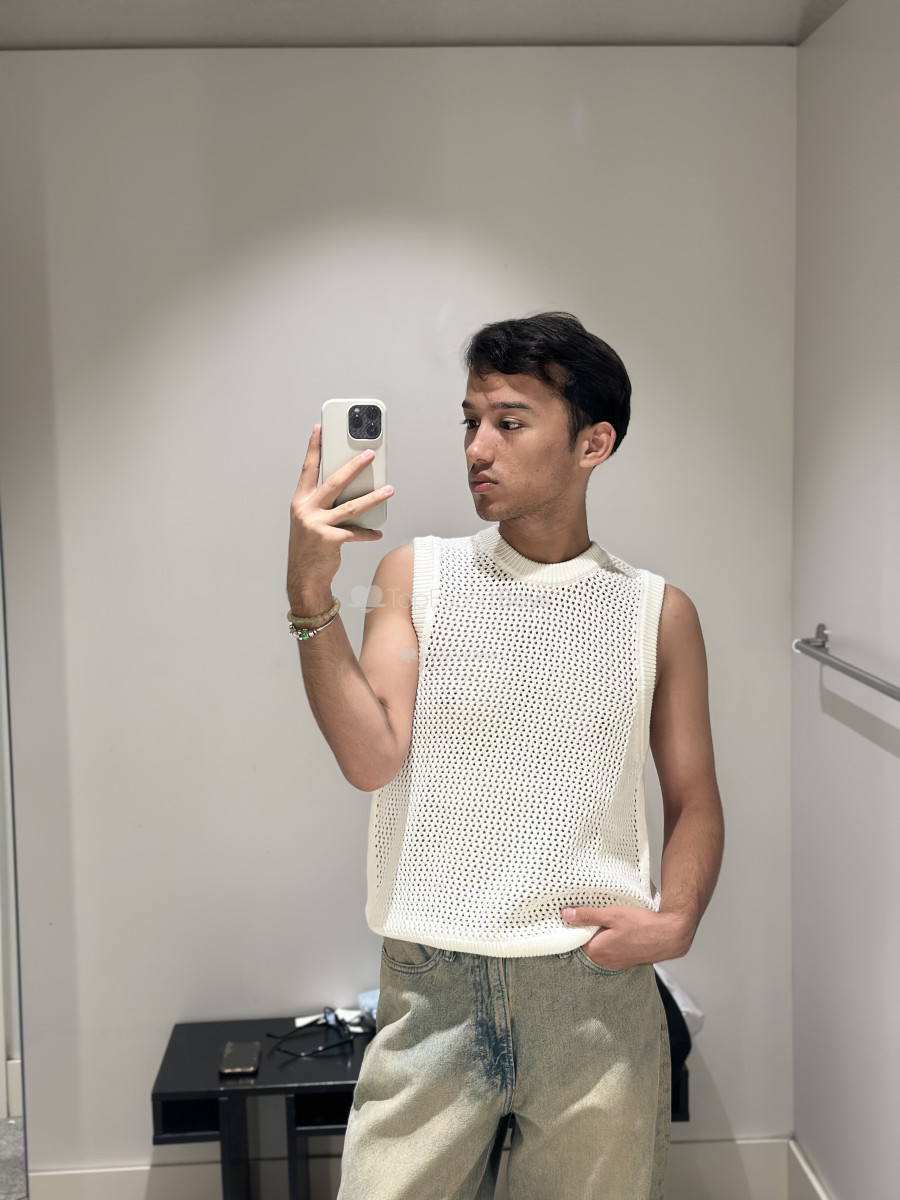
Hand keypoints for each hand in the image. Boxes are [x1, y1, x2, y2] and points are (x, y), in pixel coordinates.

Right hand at [287, 424, 393, 611]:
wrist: (304, 578)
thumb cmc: (309, 548)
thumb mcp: (310, 521)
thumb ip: (325, 504)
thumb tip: (353, 491)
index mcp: (300, 501)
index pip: (308, 468)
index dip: (313, 448)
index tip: (319, 429)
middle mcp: (306, 510)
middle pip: (334, 482)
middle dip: (354, 467)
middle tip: (370, 455)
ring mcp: (317, 524)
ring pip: (350, 506)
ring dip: (372, 497)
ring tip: (389, 489)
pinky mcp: (330, 539)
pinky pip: (355, 532)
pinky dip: (368, 533)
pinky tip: (377, 533)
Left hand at [560, 904, 693, 969]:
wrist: (669, 935)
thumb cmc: (642, 925)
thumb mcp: (612, 915)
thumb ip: (588, 916)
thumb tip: (566, 914)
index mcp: (597, 952)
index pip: (575, 940)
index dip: (575, 926)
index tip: (575, 914)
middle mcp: (604, 962)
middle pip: (587, 944)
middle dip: (587, 930)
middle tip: (592, 914)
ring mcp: (616, 963)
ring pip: (599, 947)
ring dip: (600, 935)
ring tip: (607, 921)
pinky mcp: (625, 960)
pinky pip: (611, 950)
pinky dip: (610, 940)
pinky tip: (618, 930)